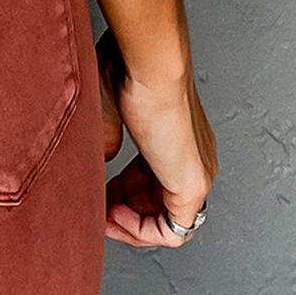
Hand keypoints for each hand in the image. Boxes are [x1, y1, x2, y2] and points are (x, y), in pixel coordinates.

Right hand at [96, 30, 217, 247]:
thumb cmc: (129, 68)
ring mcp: (197, 174)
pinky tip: (115, 215)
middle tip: (99, 209)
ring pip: (166, 221)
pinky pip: (171, 231)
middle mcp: (193, 158)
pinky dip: (140, 231)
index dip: (122, 191)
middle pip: (159, 203)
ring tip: (104, 216)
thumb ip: (108, 141)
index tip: (100, 191)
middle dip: (124, 210)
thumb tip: (101, 164)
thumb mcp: (109, 109)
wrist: (151, 62)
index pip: (152, 178)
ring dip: (131, 224)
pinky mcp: (192, 186)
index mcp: (177, 136)